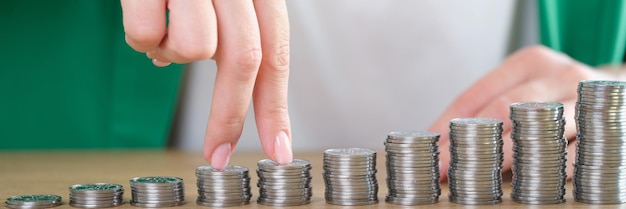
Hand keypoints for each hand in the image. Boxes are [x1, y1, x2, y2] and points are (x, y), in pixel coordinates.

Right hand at [120, 0, 292, 168]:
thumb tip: (230, 95)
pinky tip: (145, 15)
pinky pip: (147, 35)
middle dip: (230, 116)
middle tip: (218, 152)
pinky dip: (142, 38)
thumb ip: (230, 36)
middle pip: (244, 60)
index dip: (275, 107)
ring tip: (165, 30)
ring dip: (173, 52)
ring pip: (194, 47)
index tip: (278, 148)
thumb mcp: (222, 1)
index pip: (275, 55)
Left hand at [429, 45, 625, 180]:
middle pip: (503, 111)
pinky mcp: (610, 130)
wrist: (620, 96)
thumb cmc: (559, 96)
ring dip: (502, 159)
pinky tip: (524, 185)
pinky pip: (574, 155)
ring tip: (478, 178)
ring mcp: (586, 102)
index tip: (426, 149)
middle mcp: (560, 75)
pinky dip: (546, 171)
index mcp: (530, 62)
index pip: (478, 94)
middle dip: (467, 144)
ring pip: (538, 132)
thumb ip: (487, 107)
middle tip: (443, 168)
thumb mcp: (526, 88)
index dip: (448, 124)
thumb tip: (438, 140)